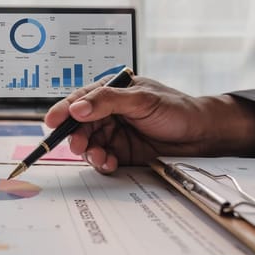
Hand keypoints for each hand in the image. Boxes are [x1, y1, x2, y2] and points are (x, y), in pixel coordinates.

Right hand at [44, 76, 254, 173]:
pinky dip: (101, 162)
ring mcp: (115, 133)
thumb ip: (108, 101)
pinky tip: (109, 163)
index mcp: (112, 92)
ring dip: (89, 151)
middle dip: (75, 136)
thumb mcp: (142, 100)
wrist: (203, 136)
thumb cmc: (177, 109)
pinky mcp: (122, 152)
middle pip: (80, 124)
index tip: (51, 121)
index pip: (81, 99)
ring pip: (89, 143)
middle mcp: (109, 112)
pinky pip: (102, 158)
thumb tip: (77, 107)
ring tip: (98, 156)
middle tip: (77, 145)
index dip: (64, 109)